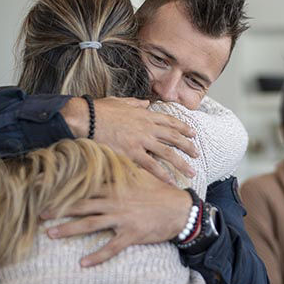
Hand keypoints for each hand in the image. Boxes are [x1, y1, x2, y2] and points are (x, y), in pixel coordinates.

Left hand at [42, 170, 191, 266]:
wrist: (180, 209)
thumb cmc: (159, 191)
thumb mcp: (140, 175)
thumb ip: (122, 168)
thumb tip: (108, 155)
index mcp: (115, 186)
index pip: (85, 184)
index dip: (66, 185)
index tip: (47, 186)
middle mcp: (114, 201)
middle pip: (82, 204)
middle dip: (59, 208)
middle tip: (39, 213)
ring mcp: (122, 218)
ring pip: (90, 224)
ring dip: (69, 230)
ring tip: (51, 234)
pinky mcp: (131, 234)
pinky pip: (111, 248)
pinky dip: (97, 256)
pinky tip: (83, 263)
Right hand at [60, 97, 197, 182]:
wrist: (87, 118)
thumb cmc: (100, 110)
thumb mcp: (120, 101)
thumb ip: (135, 103)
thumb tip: (145, 103)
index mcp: (144, 115)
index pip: (169, 121)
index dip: (183, 127)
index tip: (192, 133)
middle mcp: (147, 127)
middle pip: (174, 137)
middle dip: (188, 146)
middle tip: (196, 153)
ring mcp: (141, 140)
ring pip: (168, 152)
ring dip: (182, 162)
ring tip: (192, 171)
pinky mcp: (132, 153)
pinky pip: (152, 166)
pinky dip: (163, 174)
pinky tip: (171, 181)